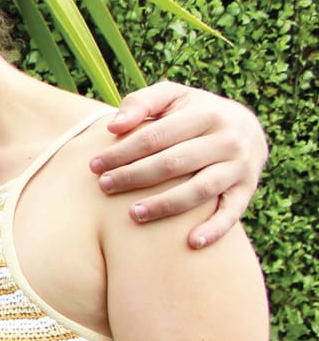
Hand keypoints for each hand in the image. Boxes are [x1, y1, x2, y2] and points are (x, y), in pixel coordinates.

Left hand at [91, 80, 266, 248]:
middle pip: (174, 163)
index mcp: (207, 114)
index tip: (94, 166)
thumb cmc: (194, 113)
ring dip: (165, 205)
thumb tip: (113, 127)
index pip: (156, 137)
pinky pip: (232, 213)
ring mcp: (240, 167)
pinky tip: (191, 243)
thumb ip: (141, 102)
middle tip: (104, 187)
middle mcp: (228, 140)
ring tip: (133, 214)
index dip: (122, 152)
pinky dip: (215, 229)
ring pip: (199, 190)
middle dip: (134, 176)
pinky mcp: (246, 191)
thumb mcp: (172, 97)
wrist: (246, 128)